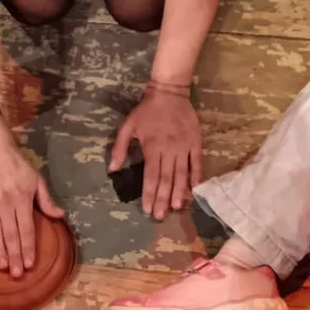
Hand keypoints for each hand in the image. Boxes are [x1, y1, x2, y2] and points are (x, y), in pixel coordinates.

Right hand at [0, 147, 64, 277]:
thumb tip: (60, 216)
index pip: (27, 229)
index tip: (30, 264)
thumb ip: (46, 200)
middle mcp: (6, 205)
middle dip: (14, 256)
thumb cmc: (19, 167)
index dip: (28, 248)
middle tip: (16, 274)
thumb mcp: (37, 181)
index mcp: (22, 200)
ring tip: (1, 266)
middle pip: (11, 235)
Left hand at [109, 85, 200, 220]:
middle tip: (160, 216)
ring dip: (178, 192)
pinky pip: (196, 162)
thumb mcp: (127, 126)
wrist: (169, 93)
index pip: (150, 176)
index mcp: (152, 147)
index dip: (149, 194)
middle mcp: (169, 150)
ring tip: (175, 208)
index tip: (147, 209)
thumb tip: (112, 169)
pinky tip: (194, 189)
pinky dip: (196, 176)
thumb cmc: (146, 111)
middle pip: (166, 179)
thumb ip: (119, 148)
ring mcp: (184, 147)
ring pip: (181, 174)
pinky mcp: (195, 142)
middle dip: (162, 199)